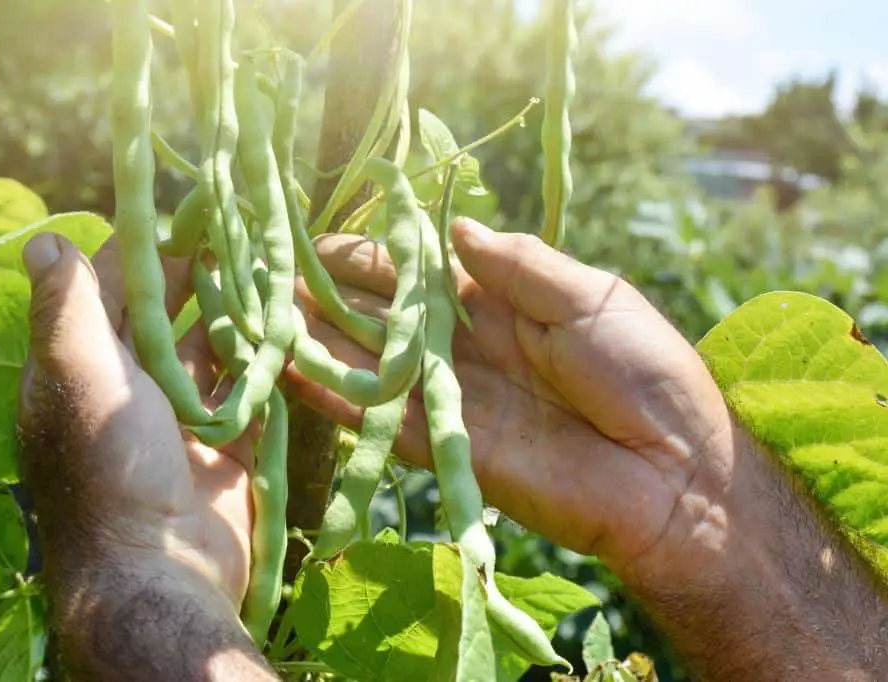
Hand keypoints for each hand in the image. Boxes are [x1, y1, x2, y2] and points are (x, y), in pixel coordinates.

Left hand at [17, 233, 251, 606]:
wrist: (165, 571)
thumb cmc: (112, 466)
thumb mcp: (80, 376)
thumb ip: (67, 308)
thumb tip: (42, 241)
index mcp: (82, 372)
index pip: (107, 293)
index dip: (142, 250)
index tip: (182, 210)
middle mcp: (129, 393)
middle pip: (165, 318)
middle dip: (199, 278)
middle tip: (240, 234)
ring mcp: (180, 422)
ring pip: (210, 352)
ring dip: (235, 318)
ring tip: (270, 273)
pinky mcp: (226, 448)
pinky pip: (247, 393)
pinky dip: (263, 365)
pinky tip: (287, 330)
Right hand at [288, 218, 736, 585]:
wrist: (675, 473)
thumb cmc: (644, 369)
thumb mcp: (591, 294)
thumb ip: (519, 263)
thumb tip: (451, 226)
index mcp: (497, 300)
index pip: (414, 267)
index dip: (366, 251)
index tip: (310, 235)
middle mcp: (462, 346)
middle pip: (379, 313)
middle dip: (324, 293)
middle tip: (263, 274)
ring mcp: (450, 398)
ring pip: (369, 364)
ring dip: (317, 341)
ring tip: (258, 316)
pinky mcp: (446, 449)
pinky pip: (382, 418)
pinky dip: (337, 397)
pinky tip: (291, 370)